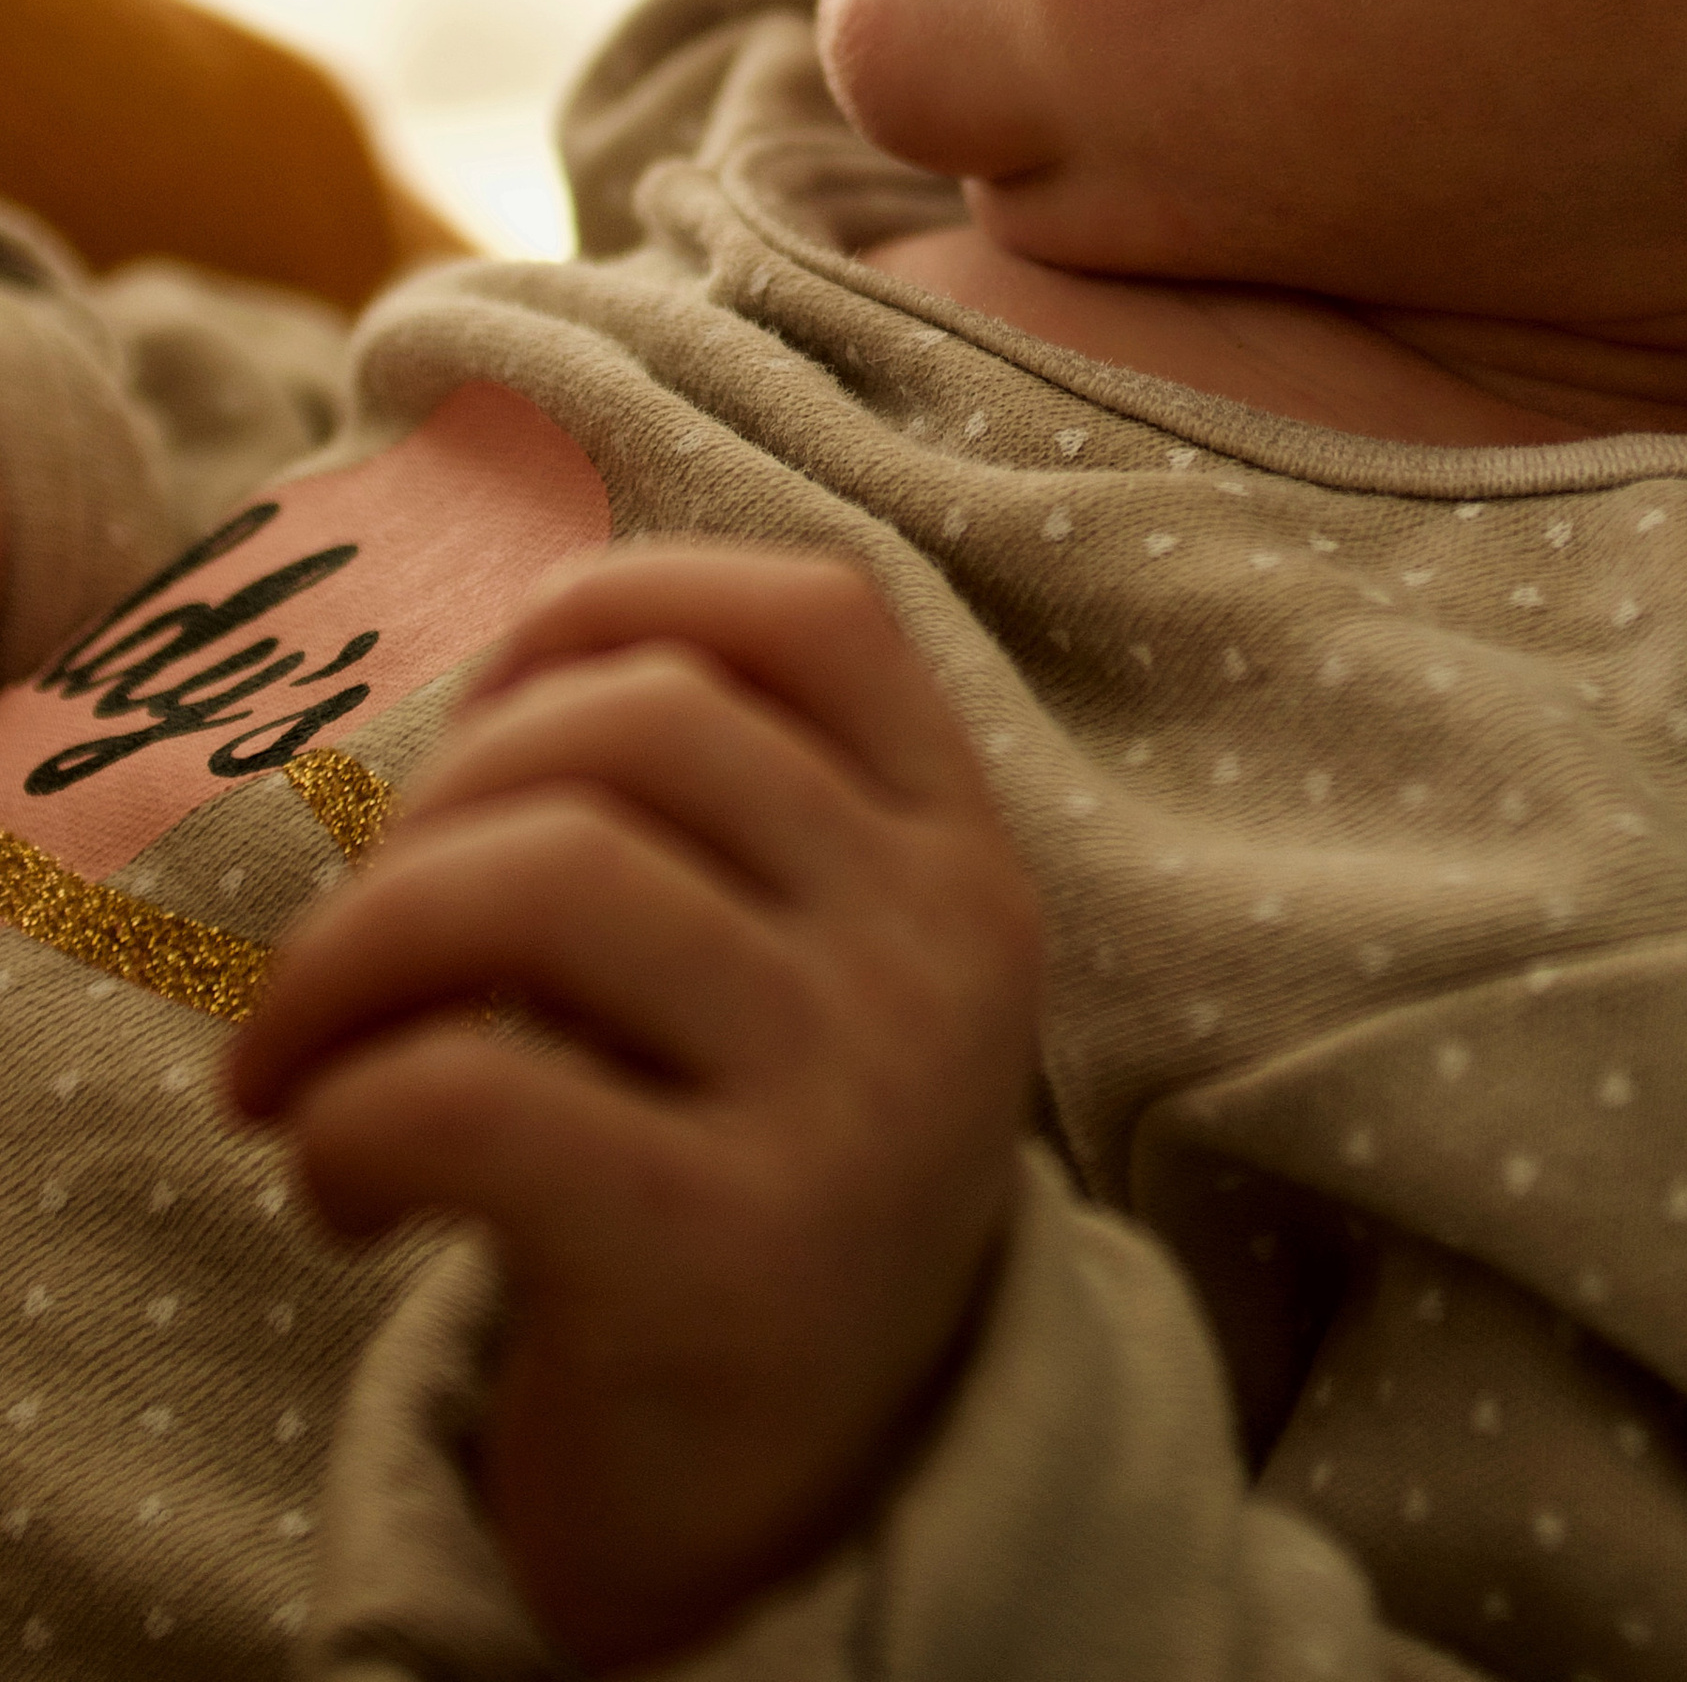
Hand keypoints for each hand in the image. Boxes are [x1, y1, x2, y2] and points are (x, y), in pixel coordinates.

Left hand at [229, 544, 1045, 1674]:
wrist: (805, 1512)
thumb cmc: (746, 1181)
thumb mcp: (808, 971)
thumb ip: (723, 806)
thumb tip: (497, 642)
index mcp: (961, 857)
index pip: (814, 615)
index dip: (620, 603)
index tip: (485, 702)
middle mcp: (938, 956)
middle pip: (637, 726)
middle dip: (431, 799)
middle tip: (355, 939)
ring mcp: (853, 1103)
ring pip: (541, 882)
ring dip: (344, 956)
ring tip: (297, 1061)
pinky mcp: (726, 1262)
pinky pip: (465, 1095)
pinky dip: (337, 1121)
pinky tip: (340, 1192)